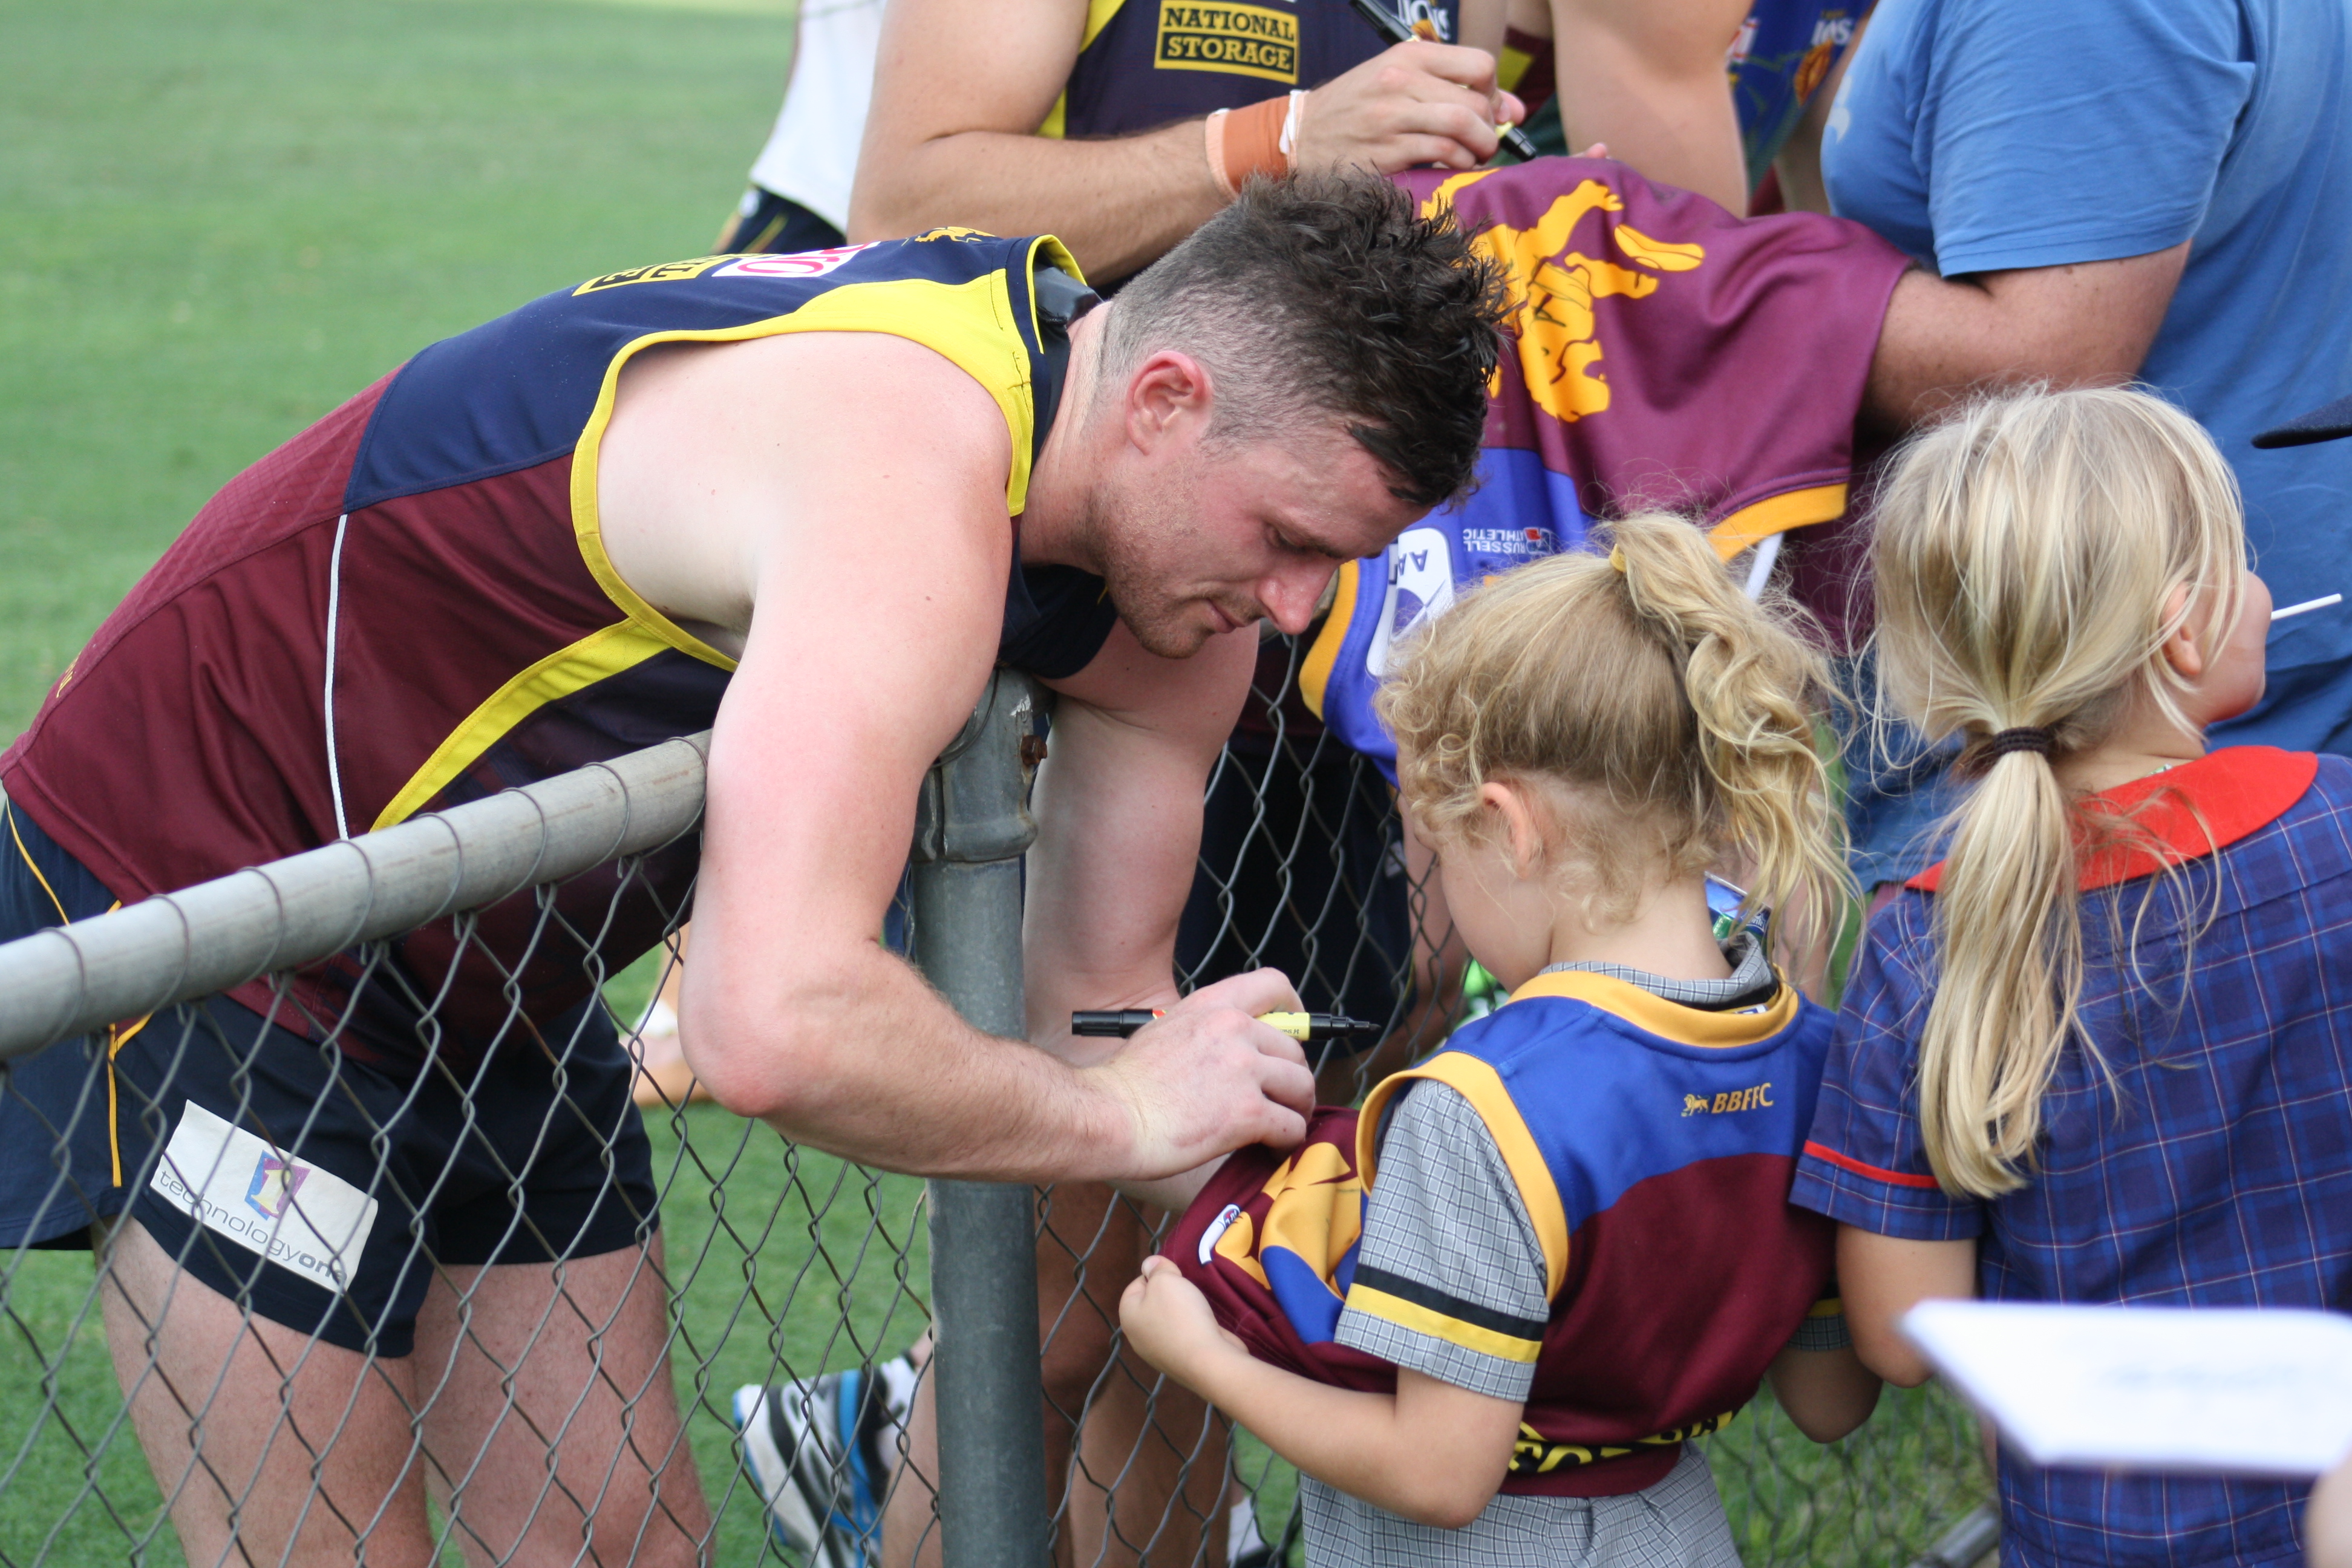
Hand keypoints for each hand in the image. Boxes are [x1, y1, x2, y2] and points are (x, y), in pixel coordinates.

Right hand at [1082, 968, 1315, 1178]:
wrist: (1107, 1116)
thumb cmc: (1128, 1084)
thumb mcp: (1166, 1031)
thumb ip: (1206, 1031)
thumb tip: (1235, 1048)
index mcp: (1212, 1005)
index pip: (1275, 985)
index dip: (1295, 1011)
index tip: (1295, 1034)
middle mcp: (1233, 1028)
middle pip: (1295, 1049)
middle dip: (1292, 1079)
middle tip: (1279, 1101)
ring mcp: (1243, 1069)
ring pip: (1302, 1087)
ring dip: (1296, 1111)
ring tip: (1279, 1130)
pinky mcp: (1247, 1112)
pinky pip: (1292, 1126)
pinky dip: (1287, 1142)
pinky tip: (1269, 1150)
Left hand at [1120, 1254, 1247, 1386]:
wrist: (1208, 1361)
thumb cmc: (1181, 1316)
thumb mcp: (1166, 1280)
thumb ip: (1156, 1269)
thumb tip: (1149, 1265)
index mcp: (1128, 1316)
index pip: (1137, 1284)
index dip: (1156, 1274)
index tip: (1175, 1275)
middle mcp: (1139, 1336)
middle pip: (1153, 1302)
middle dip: (1171, 1293)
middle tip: (1188, 1289)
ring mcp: (1159, 1352)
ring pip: (1170, 1319)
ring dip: (1185, 1310)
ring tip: (1199, 1306)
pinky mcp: (1180, 1360)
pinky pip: (1184, 1335)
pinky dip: (1194, 1327)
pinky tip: (1205, 1324)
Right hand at [1297, 40, 1525, 174]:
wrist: (1300, 134)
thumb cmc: (1356, 107)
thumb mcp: (1398, 80)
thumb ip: (1453, 88)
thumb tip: (1513, 111)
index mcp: (1408, 56)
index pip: (1478, 64)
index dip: (1494, 90)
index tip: (1488, 108)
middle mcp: (1401, 81)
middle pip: (1474, 99)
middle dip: (1489, 126)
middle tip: (1483, 141)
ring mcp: (1392, 116)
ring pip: (1462, 125)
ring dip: (1479, 147)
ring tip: (1474, 155)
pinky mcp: (1386, 150)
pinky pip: (1441, 154)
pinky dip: (1457, 163)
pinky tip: (1451, 166)